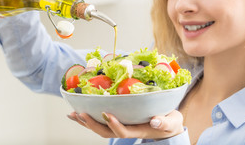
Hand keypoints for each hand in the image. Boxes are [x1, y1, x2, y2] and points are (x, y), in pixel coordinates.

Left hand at [67, 110, 183, 139]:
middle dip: (92, 124)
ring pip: (101, 128)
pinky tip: (80, 111)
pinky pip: (102, 122)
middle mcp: (127, 130)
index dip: (114, 124)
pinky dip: (90, 117)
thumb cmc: (170, 122)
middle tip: (79, 114)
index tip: (106, 114)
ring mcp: (122, 126)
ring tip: (72, 114)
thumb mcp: (172, 122)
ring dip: (86, 122)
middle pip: (106, 132)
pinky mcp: (120, 121)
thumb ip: (164, 122)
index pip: (124, 131)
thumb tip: (155, 121)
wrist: (168, 125)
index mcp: (139, 131)